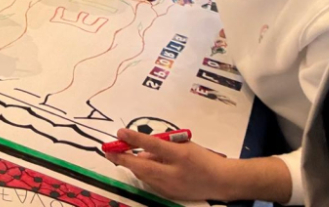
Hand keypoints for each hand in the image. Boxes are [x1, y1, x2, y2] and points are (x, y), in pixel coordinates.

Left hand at [104, 128, 229, 201]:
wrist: (220, 181)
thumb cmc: (202, 158)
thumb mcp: (183, 145)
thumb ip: (163, 146)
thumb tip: (141, 151)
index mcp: (180, 155)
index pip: (153, 145)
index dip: (135, 138)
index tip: (120, 132)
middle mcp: (174, 173)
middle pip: (143, 166)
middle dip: (123, 158)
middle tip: (108, 150)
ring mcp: (171, 187)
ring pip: (143, 176)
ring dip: (132, 166)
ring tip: (124, 155)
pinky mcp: (169, 195)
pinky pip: (150, 183)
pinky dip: (143, 174)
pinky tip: (142, 167)